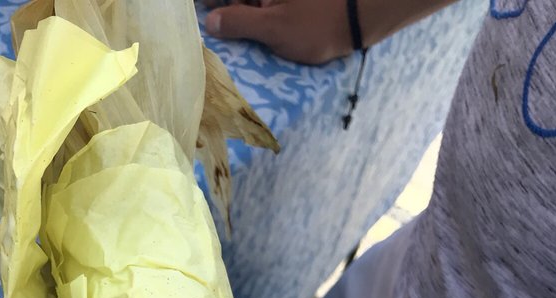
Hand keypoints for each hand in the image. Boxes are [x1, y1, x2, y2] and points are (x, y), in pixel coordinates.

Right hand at [203, 0, 352, 64]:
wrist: (358, 18)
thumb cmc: (315, 25)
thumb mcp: (274, 29)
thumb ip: (239, 22)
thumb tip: (210, 20)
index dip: (208, 4)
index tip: (196, 17)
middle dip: (223, 11)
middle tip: (214, 31)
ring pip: (251, 4)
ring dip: (239, 16)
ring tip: (231, 36)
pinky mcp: (288, 4)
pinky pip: (264, 8)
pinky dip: (257, 19)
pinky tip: (253, 34)